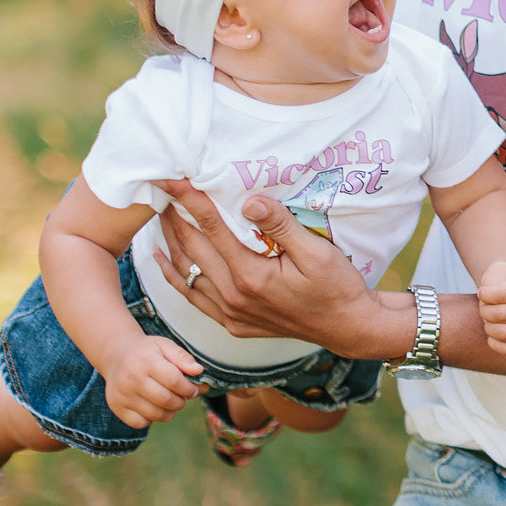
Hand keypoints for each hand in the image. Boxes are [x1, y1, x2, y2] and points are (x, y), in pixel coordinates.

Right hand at [101, 333, 203, 427]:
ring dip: (170, 412)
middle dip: (181, 402)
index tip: (194, 389)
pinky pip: (140, 423)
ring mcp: (122, 395)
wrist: (116, 355)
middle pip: (165, 400)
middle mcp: (131, 379)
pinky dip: (152, 419)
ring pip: (155, 414)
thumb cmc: (146, 351)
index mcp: (146, 361)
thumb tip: (198, 371)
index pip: (174, 381)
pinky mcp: (116, 407)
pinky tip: (154, 407)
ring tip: (172, 403)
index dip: (189, 388)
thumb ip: (183, 357)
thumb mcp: (165, 345)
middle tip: (184, 397)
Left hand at [154, 180, 402, 360]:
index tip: (173, 178)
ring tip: (160, 217)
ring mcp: (230, 313)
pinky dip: (175, 277)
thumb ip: (281, 226)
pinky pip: (193, 298)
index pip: (212, 228)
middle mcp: (233, 296)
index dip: (191, 200)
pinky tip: (164, 261)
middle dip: (174, 216)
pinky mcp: (232, 323)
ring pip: (186, 273)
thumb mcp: (317, 252)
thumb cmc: (337, 286)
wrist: (346, 326)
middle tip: (161, 191)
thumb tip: (249, 203)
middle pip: (192, 249)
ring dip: (170, 243)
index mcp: (251, 275)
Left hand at [476, 261, 505, 354]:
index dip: (485, 294)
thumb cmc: (502, 280)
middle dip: (484, 310)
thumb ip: (492, 279)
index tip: (482, 291)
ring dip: (488, 327)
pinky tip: (492, 332)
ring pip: (504, 334)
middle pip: (501, 315)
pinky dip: (494, 343)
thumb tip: (488, 297)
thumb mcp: (497, 270)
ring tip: (488, 319)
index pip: (502, 294)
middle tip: (484, 306)